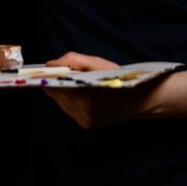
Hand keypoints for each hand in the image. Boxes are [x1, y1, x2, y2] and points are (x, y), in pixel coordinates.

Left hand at [42, 51, 160, 128]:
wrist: (142, 100)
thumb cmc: (121, 78)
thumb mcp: (98, 63)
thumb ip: (72, 60)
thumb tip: (51, 63)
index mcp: (87, 97)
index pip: (54, 86)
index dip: (48, 77)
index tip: (44, 70)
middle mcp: (84, 112)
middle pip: (56, 95)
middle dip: (57, 83)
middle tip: (61, 72)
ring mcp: (85, 121)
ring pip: (61, 102)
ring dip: (63, 91)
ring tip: (73, 82)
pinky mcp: (87, 125)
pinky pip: (69, 109)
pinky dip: (70, 99)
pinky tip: (80, 92)